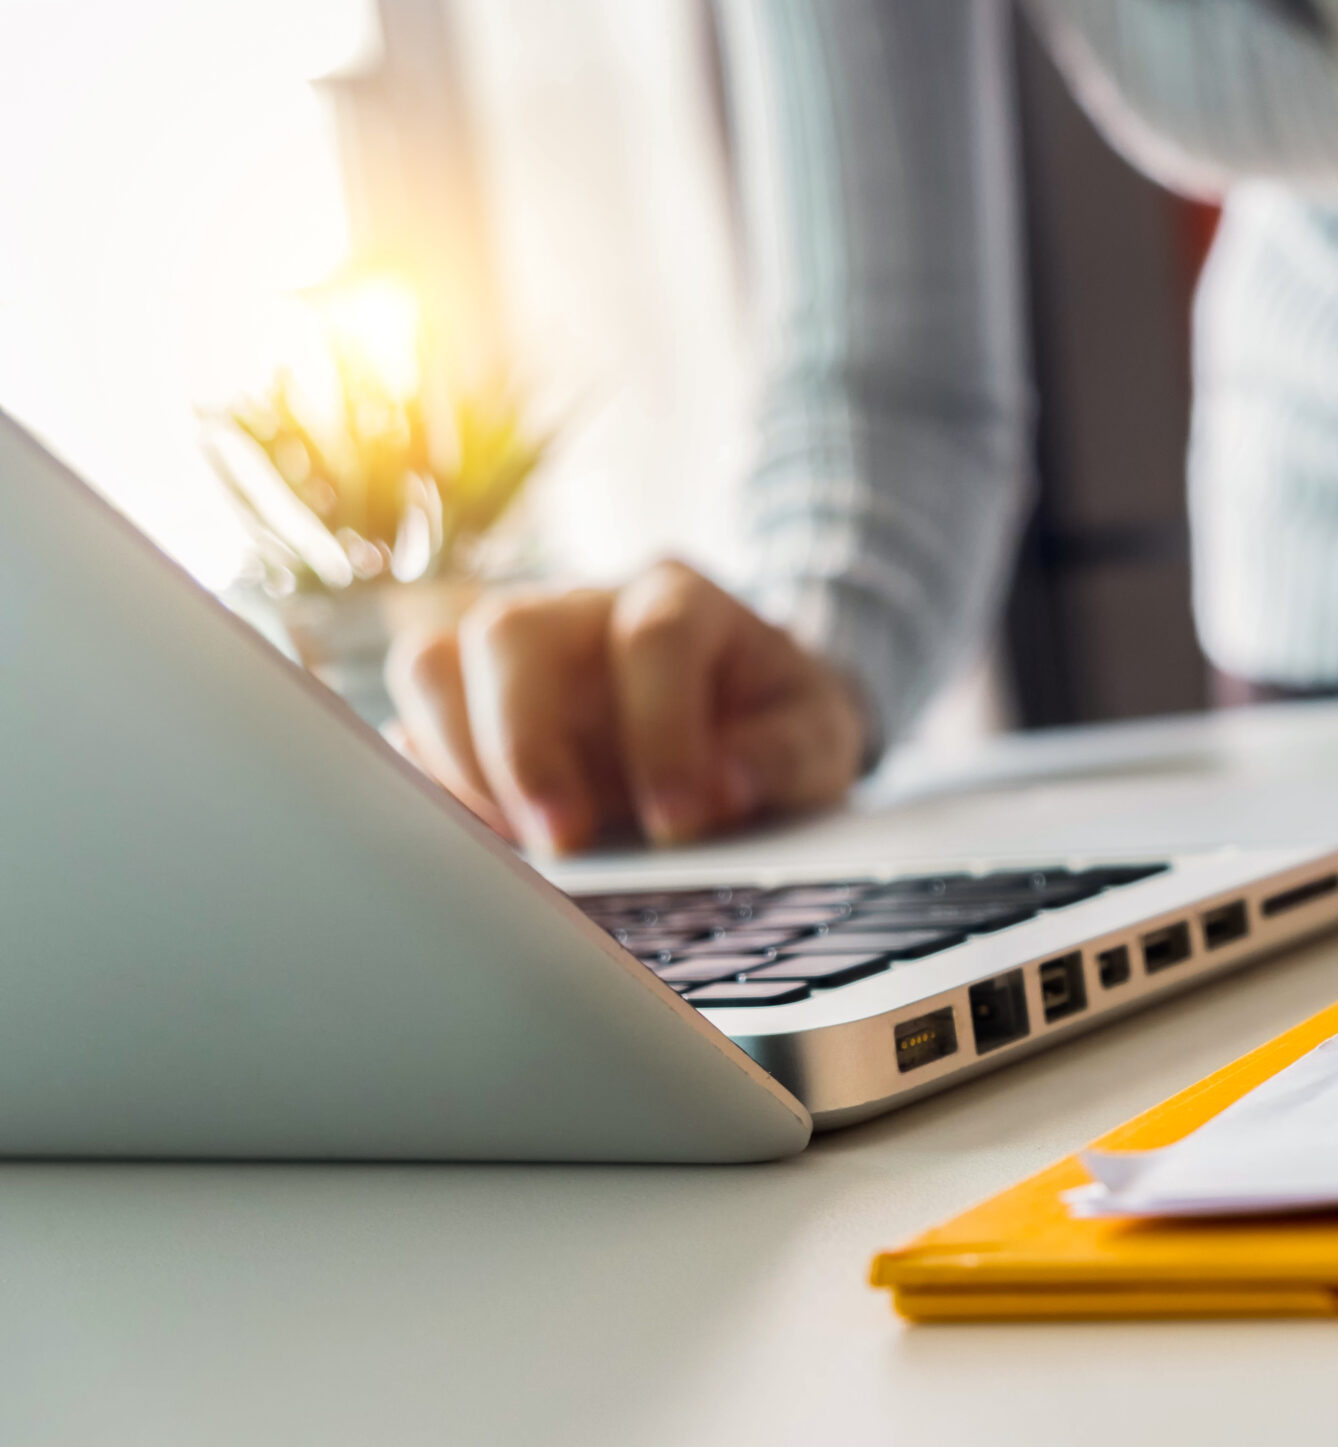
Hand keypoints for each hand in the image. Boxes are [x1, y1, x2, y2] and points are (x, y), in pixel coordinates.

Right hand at [387, 561, 864, 853]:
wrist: (743, 715)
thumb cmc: (773, 724)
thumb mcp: (818, 737)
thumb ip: (786, 756)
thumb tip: (725, 787)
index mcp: (679, 598)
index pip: (653, 636)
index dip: (663, 729)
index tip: (683, 820)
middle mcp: (581, 609)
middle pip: (512, 632)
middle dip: (527, 745)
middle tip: (566, 840)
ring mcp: (513, 654)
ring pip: (435, 666)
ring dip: (462, 765)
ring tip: (516, 848)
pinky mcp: (467, 707)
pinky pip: (409, 731)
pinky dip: (431, 791)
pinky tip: (480, 848)